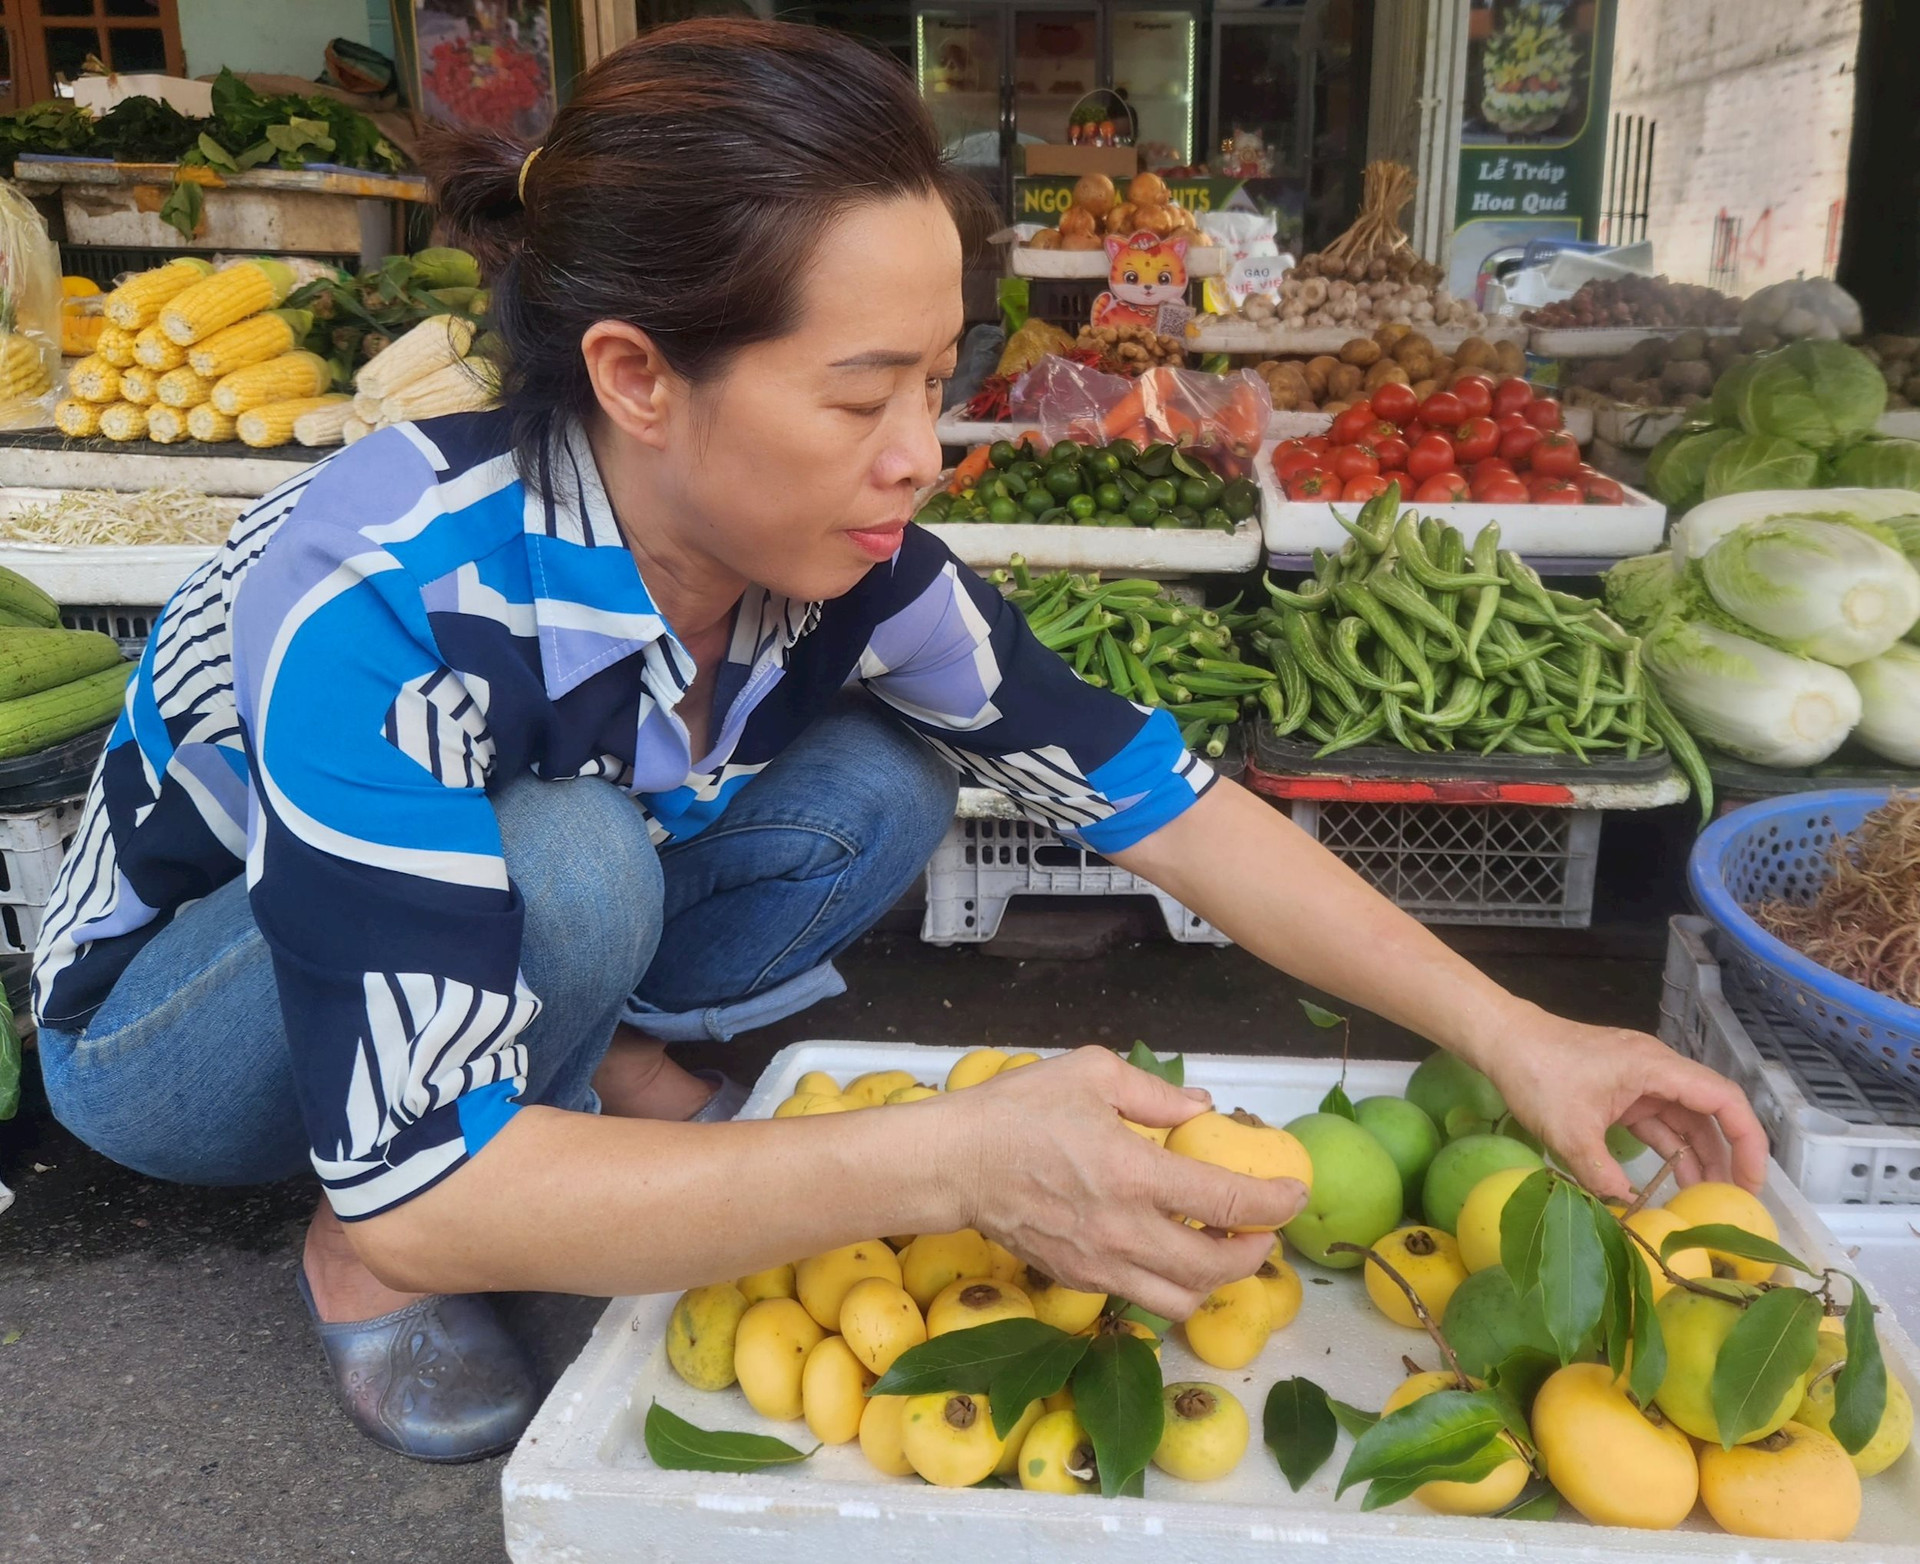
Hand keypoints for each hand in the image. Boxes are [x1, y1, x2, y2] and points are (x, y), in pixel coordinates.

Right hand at [942, 1047, 1307, 1320]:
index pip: (1229, 1203)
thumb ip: (1155, 1091)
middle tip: (1263, 1231)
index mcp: (1135, 1173)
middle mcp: (1125, 1230)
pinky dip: (1169, 1286)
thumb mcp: (1090, 1073)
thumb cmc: (1017, 1111)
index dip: (1275, 1203)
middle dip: (1255, 1253)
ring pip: (1181, 1300)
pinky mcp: (1077, 1279)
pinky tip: (1168, 1254)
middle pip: (1216, 1268)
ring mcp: (1100, 1263)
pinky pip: (1140, 1298)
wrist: (953, 1163)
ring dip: (1215, 1281)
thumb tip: (1200, 1106)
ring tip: (1221, 1251)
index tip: (1296, 1193)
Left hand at [1476, 1000, 1769, 1199]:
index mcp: (1656, 1068)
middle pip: (1709, 1113)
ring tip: (1704, 1202)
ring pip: (1682, 1121)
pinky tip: (1671, 1184)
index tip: (1751, 1182)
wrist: (1501, 1040)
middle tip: (1732, 1203)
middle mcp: (1657, 1070)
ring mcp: (1639, 1080)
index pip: (1723, 1100)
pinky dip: (1667, 1151)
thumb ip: (1602, 1174)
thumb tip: (1628, 1209)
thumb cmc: (1536, 1074)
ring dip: (1696, 1158)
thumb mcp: (1568, 1132)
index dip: (1747, 1141)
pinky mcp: (1620, 1091)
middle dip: (1726, 1157)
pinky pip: (1656, 1122)